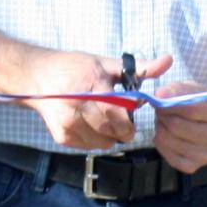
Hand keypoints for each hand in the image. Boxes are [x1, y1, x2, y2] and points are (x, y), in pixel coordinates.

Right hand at [24, 52, 171, 149]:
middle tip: (123, 121)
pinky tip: (92, 125)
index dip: (129, 116)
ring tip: (105, 121)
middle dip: (123, 129)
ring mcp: (68, 122)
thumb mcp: (106, 63)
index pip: (117, 110)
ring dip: (111, 135)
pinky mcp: (61, 135)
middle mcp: (78, 104)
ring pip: (103, 141)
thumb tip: (168, 61)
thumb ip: (139, 67)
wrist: (37, 77)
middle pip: (111, 128)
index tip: (132, 114)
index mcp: (92, 83)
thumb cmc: (75, 68)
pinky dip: (97, 139)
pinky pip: (89, 146)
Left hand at [152, 83, 206, 171]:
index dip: (170, 103)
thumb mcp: (200, 91)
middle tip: (159, 108)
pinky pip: (166, 155)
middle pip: (178, 126)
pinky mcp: (193, 167)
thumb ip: (180, 90)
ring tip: (165, 120)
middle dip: (162, 115)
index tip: (159, 97)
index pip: (191, 109)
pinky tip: (167, 134)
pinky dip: (161, 143)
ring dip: (160, 127)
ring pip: (169, 140)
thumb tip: (159, 95)